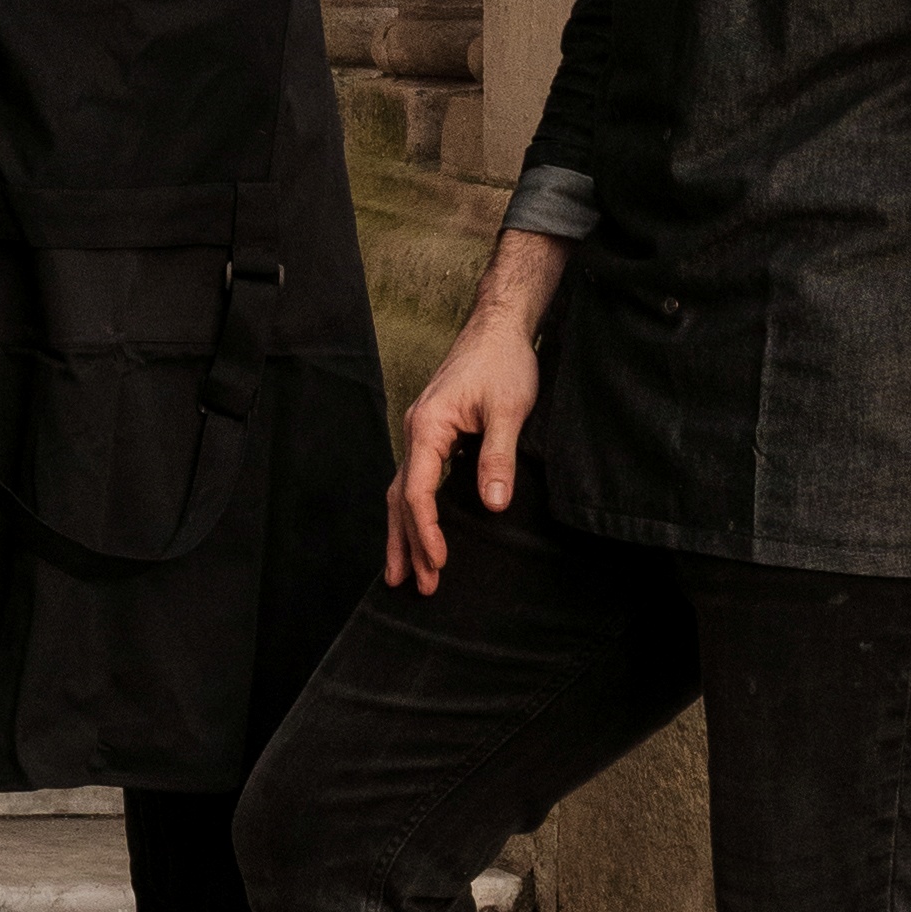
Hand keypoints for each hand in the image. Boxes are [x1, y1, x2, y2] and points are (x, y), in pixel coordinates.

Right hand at [389, 288, 538, 592]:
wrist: (498, 325)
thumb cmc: (503, 361)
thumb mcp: (509, 410)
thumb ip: (498, 458)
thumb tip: (492, 506)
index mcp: (428, 426)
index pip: (417, 490)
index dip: (426, 531)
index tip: (439, 563)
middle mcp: (417, 430)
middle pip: (401, 496)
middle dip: (406, 543)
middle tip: (415, 587)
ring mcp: (422, 430)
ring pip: (404, 489)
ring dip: (405, 531)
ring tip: (404, 572)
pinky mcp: (434, 430)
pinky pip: (416, 477)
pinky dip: (414, 508)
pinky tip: (420, 528)